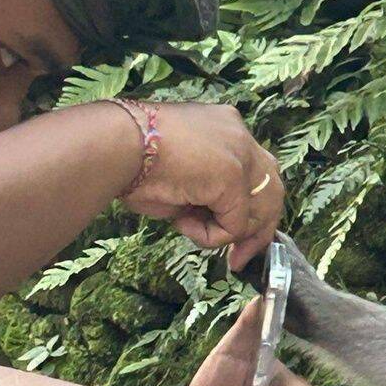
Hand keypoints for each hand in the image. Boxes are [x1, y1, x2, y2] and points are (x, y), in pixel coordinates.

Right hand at [113, 101, 283, 272]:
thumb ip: (210, 189)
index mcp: (227, 126)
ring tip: (190, 230)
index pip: (259, 172)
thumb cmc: (132, 161)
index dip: (252, 208)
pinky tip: (181, 222)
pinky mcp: (233, 177)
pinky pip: (235, 225)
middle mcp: (240, 134)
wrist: (112, 146)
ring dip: (228, 234)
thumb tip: (225, 223)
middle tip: (237, 258)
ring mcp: (240, 153)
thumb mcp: (183, 173)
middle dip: (258, 230)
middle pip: (272, 190)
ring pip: (258, 211)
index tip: (238, 237)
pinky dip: (211, 236)